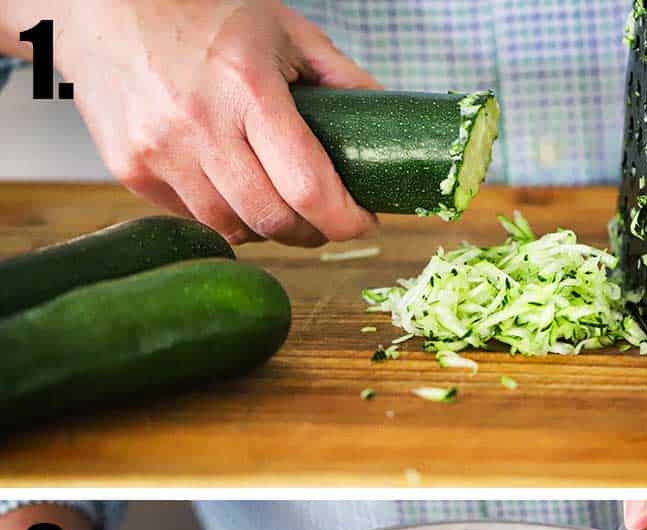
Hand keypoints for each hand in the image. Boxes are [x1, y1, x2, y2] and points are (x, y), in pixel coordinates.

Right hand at [55, 0, 378, 246]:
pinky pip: (192, 218)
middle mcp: (200, 125)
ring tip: (275, 204)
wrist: (103, 0)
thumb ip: (338, 77)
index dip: (345, 219)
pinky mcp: (132, 169)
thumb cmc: (199, 8)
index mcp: (247, 88)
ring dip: (265, 229)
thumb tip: (384, 124)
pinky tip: (228, 186)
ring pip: (232, 230)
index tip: (363, 220)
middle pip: (273, 221)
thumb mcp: (279, 28)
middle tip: (322, 218)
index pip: (309, 187)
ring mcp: (160, 151)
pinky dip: (221, 215)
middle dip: (310, 231)